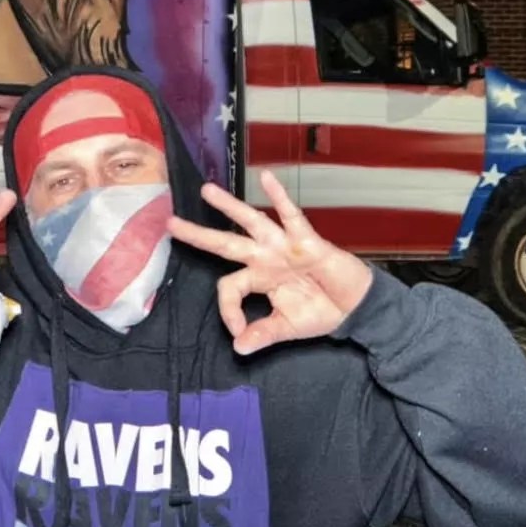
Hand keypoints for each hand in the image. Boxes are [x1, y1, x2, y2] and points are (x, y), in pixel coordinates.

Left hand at [168, 171, 372, 352]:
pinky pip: (290, 215)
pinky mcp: (305, 240)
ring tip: (206, 190)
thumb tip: (239, 349)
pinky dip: (279, 196)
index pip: (229, 288)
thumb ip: (262, 334)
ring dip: (228, 206)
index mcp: (258, 279)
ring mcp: (282, 246)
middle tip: (171, 224)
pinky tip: (267, 177)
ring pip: (251, 222)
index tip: (238, 331)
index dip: (228, 311)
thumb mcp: (287, 328)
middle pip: (225, 244)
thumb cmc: (320, 312)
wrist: (354, 307)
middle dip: (198, 235)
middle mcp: (264, 258)